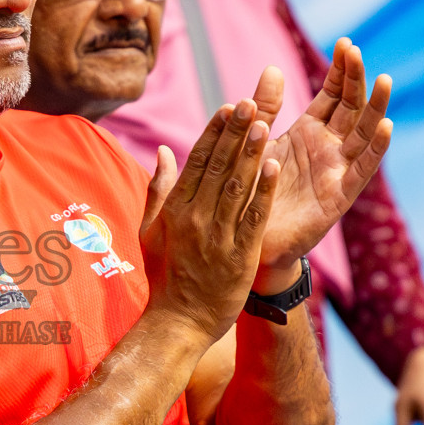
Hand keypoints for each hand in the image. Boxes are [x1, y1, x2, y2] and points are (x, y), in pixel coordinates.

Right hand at [140, 99, 278, 343]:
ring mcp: (216, 236)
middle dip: (235, 132)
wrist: (177, 322)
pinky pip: (253, 217)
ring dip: (251, 153)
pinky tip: (274, 167)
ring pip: (236, 186)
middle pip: (218, 166)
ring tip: (265, 124)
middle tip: (251, 101)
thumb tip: (162, 150)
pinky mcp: (238, 255)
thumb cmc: (164, 276)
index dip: (214, 132)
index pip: (196, 161)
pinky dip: (263, 191)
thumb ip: (157, 189)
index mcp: (174, 208)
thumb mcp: (149, 231)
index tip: (229, 106)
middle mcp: (194, 217)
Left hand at [256, 39, 392, 274]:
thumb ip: (265, 109)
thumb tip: (272, 67)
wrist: (248, 240)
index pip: (332, 94)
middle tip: (357, 51)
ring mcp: (337, 171)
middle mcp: (328, 148)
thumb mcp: (256, 143)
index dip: (341, 70)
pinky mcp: (339, 196)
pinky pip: (362, 170)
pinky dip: (376, 148)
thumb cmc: (252, 191)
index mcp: (308, 132)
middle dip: (355, 79)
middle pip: (351, 107)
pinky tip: (386, 125)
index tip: (346, 43)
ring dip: (375, 107)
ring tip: (384, 79)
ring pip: (364, 133)